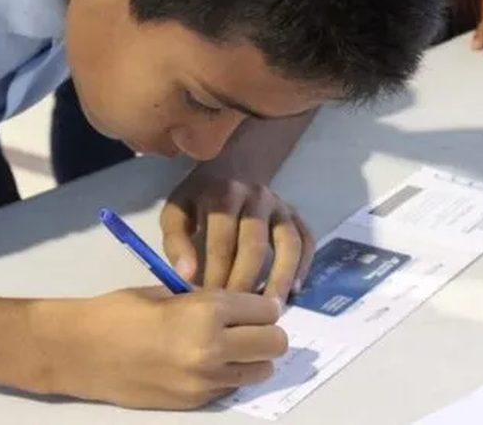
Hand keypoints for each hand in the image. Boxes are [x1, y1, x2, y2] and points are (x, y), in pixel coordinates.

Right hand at [50, 287, 285, 408]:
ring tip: (230, 346)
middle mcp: (214, 348)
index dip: (261, 304)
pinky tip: (205, 362)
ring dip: (252, 357)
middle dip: (267, 332)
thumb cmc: (119, 311)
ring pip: (261, 370)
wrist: (82, 351)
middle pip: (275, 343)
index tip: (254, 304)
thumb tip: (238, 304)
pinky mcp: (196, 402)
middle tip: (249, 325)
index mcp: (207, 311)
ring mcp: (206, 381)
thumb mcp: (167, 293)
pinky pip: (232, 386)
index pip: (265, 309)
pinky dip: (228, 374)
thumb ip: (206, 299)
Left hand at [160, 176, 315, 302]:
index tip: (210, 302)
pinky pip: (306, 240)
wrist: (229, 170)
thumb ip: (176, 242)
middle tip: (237, 314)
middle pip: (255, 244)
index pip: (222, 239)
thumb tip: (186, 276)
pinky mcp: (295, 214)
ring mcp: (280, 204)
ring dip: (280, 277)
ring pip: (287, 243)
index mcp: (222, 193)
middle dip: (245, 281)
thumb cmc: (198, 201)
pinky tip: (293, 291)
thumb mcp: (177, 213)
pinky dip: (303, 266)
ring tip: (271, 310)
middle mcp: (256, 195)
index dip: (216, 272)